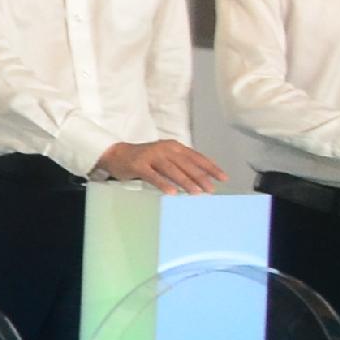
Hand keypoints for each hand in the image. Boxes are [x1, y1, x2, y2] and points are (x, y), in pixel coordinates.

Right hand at [98, 139, 225, 194]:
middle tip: (211, 189)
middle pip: (186, 164)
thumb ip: (181, 164)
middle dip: (201, 177)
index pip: (196, 157)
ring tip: (196, 193)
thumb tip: (202, 179)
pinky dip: (163, 184)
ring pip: (172, 170)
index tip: (223, 178)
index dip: (210, 167)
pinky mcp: (138, 165)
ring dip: (185, 181)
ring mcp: (151, 156)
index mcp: (174, 146)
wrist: (116, 154)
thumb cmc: (145, 159)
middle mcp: (164, 149)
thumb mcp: (165, 157)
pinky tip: (172, 193)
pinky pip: (153, 176)